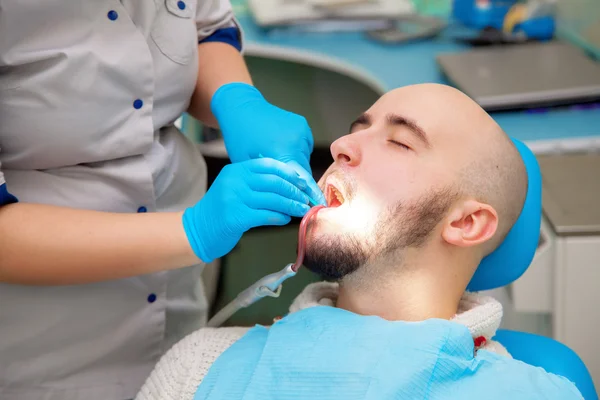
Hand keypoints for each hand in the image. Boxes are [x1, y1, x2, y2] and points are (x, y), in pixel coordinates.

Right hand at [183, 158, 311, 262]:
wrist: (198, 229)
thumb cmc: (222, 209)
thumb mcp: (234, 187)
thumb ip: (255, 182)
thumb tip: (289, 183)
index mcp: (236, 170)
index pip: (268, 165)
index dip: (288, 173)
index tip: (302, 182)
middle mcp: (235, 181)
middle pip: (273, 182)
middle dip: (294, 191)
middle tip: (306, 199)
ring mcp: (234, 198)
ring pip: (272, 199)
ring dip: (291, 205)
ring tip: (302, 210)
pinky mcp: (236, 217)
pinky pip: (266, 215)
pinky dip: (279, 217)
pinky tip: (286, 219)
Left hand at [210, 82, 325, 205]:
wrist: (241, 108)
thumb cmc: (240, 139)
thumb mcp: (251, 165)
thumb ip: (271, 181)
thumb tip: (288, 198)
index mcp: (282, 152)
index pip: (303, 180)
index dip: (312, 195)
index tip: (320, 206)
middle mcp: (296, 141)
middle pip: (304, 171)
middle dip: (297, 182)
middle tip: (287, 188)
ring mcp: (301, 131)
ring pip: (304, 159)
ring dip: (295, 166)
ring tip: (276, 159)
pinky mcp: (302, 125)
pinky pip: (303, 147)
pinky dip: (295, 152)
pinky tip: (280, 147)